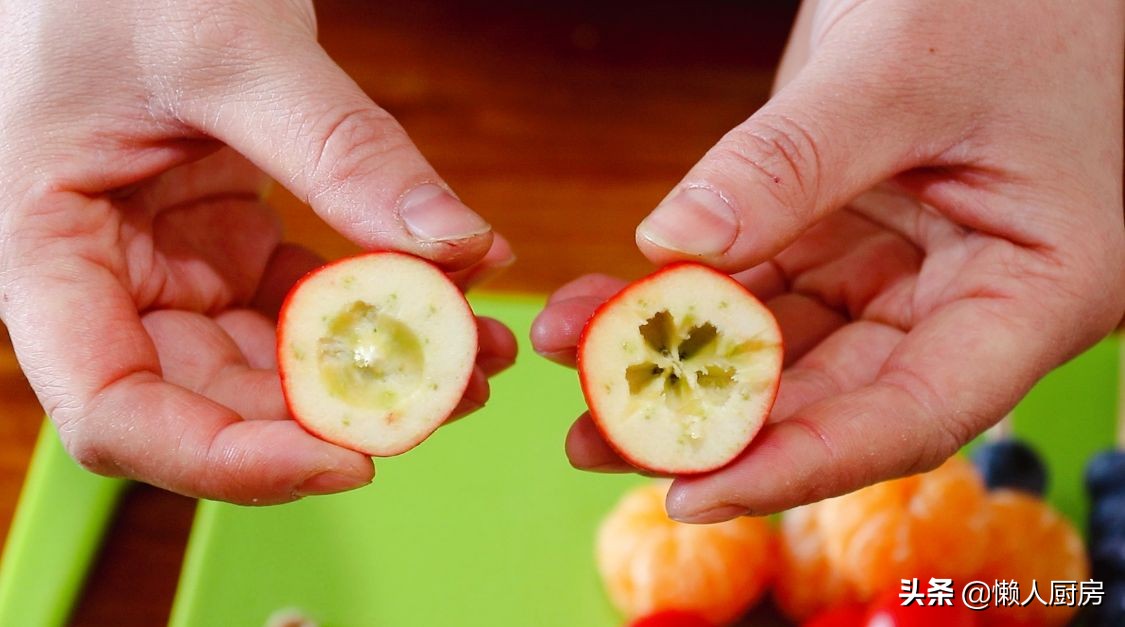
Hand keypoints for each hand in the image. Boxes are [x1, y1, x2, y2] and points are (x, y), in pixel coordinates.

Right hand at [0, 0, 515, 503]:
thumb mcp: (227, 49)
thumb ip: (341, 151)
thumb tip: (459, 244)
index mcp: (44, 254)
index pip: (117, 414)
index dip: (229, 460)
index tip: (349, 456)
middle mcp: (103, 280)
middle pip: (213, 402)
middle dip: (336, 413)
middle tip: (452, 393)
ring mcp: (170, 265)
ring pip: (273, 360)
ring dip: (374, 367)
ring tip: (478, 348)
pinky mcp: (224, 241)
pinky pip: (305, 301)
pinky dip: (377, 303)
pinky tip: (451, 287)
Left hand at [533, 0, 1123, 520]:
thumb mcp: (907, 70)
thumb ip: (794, 161)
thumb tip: (675, 244)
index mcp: (1035, 289)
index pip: (915, 412)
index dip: (803, 463)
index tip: (696, 489)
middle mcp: (965, 294)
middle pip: (833, 392)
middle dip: (712, 418)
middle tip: (600, 435)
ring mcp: (900, 260)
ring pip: (782, 338)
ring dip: (680, 355)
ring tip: (577, 361)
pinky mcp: (846, 222)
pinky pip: (758, 274)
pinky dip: (688, 289)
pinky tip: (612, 300)